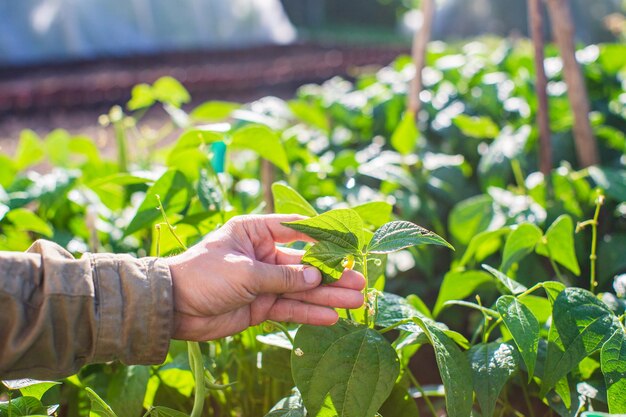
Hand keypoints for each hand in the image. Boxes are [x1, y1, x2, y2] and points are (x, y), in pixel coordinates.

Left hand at [166, 214, 365, 340]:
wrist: (173, 308)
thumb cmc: (203, 275)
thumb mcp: (245, 272)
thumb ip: (282, 277)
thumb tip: (316, 278)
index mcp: (254, 232)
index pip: (294, 228)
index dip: (322, 236)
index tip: (347, 242)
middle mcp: (262, 254)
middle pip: (304, 263)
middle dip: (331, 273)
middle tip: (359, 280)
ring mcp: (263, 282)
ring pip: (301, 288)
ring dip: (326, 295)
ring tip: (355, 300)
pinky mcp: (260, 306)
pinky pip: (290, 308)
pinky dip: (309, 313)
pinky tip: (331, 317)